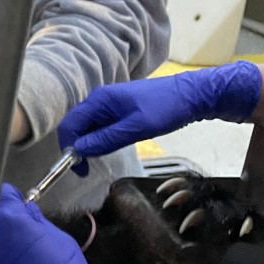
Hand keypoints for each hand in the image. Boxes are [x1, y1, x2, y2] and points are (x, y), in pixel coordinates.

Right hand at [58, 60, 262, 175]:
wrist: (194, 94)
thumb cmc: (166, 108)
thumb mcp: (136, 128)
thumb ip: (105, 139)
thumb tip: (79, 150)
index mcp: (100, 100)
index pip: (70, 125)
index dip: (69, 147)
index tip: (79, 168)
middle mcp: (100, 99)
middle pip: (77, 126)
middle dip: (77, 147)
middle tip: (88, 169)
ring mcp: (110, 103)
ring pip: (89, 127)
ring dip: (89, 144)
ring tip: (99, 160)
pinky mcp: (119, 109)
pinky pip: (101, 125)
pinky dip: (100, 139)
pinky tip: (110, 147)